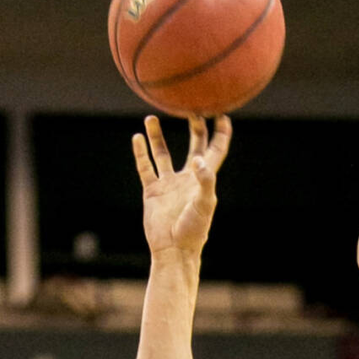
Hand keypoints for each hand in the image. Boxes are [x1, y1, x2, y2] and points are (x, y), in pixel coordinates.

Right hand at [133, 114, 232, 261]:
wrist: (172, 250)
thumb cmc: (193, 231)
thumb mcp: (204, 204)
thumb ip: (204, 180)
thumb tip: (198, 159)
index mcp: (204, 179)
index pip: (216, 150)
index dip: (220, 132)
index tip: (221, 113)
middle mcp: (187, 178)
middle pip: (193, 146)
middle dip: (194, 127)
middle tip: (190, 108)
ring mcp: (168, 184)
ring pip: (162, 153)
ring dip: (157, 136)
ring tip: (151, 117)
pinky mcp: (152, 191)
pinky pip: (145, 168)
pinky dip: (140, 153)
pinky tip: (137, 138)